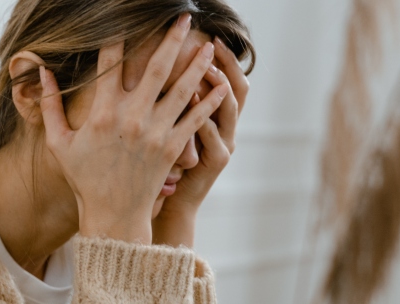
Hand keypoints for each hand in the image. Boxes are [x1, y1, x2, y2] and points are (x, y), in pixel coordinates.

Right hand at [38, 14, 228, 243]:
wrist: (113, 214)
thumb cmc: (84, 178)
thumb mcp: (59, 143)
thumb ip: (49, 106)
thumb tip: (42, 72)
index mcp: (103, 112)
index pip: (111, 62)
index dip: (118, 36)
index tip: (126, 17)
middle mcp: (132, 117)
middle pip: (157, 67)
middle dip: (172, 38)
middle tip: (184, 17)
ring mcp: (156, 131)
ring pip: (183, 88)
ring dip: (197, 63)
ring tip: (209, 44)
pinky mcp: (173, 147)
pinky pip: (196, 119)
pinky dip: (210, 101)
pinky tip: (221, 85)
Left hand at [152, 37, 249, 247]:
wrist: (169, 204)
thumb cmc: (165, 164)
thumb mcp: (173, 129)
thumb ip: (175, 102)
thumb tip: (162, 67)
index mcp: (219, 118)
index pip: (230, 81)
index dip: (226, 60)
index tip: (212, 38)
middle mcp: (228, 129)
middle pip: (238, 89)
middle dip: (227, 65)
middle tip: (213, 46)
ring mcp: (225, 145)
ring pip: (229, 109)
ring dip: (218, 87)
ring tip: (207, 68)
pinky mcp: (215, 161)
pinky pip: (212, 135)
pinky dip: (203, 116)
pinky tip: (190, 100)